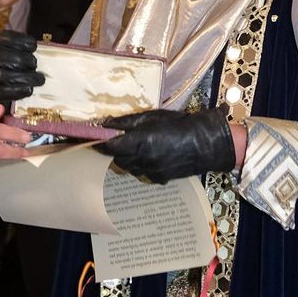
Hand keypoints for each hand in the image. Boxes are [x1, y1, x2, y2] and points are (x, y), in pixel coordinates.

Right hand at [0, 29, 43, 102]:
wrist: (14, 85)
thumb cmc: (26, 65)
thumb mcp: (29, 51)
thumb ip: (36, 49)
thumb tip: (55, 51)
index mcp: (0, 44)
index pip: (3, 39)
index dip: (18, 41)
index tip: (34, 46)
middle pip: (0, 57)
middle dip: (20, 59)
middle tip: (35, 64)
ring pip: (1, 75)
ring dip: (23, 77)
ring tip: (39, 79)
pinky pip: (2, 92)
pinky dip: (18, 91)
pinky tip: (30, 89)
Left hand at [94, 107, 239, 184]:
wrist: (205, 143)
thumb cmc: (179, 124)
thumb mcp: (152, 117)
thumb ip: (128, 122)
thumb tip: (106, 123)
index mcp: (140, 142)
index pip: (110, 147)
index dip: (99, 144)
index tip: (92, 140)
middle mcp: (143, 159)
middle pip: (117, 159)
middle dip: (114, 151)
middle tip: (116, 141)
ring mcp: (151, 172)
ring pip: (128, 168)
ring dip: (127, 159)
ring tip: (136, 147)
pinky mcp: (159, 179)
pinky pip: (142, 173)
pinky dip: (141, 166)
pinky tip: (150, 156)